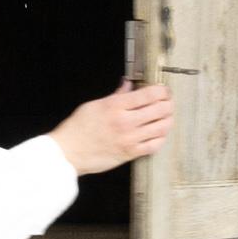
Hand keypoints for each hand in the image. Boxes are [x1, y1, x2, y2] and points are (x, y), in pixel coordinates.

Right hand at [50, 81, 173, 175]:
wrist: (68, 154)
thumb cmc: (77, 130)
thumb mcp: (94, 105)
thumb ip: (115, 95)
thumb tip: (128, 84)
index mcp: (116, 106)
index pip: (150, 94)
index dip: (162, 90)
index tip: (163, 90)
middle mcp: (126, 122)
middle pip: (161, 109)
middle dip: (168, 103)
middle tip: (167, 102)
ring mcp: (130, 139)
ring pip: (162, 127)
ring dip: (168, 120)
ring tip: (167, 116)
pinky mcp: (130, 153)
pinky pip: (155, 145)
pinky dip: (161, 137)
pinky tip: (159, 133)